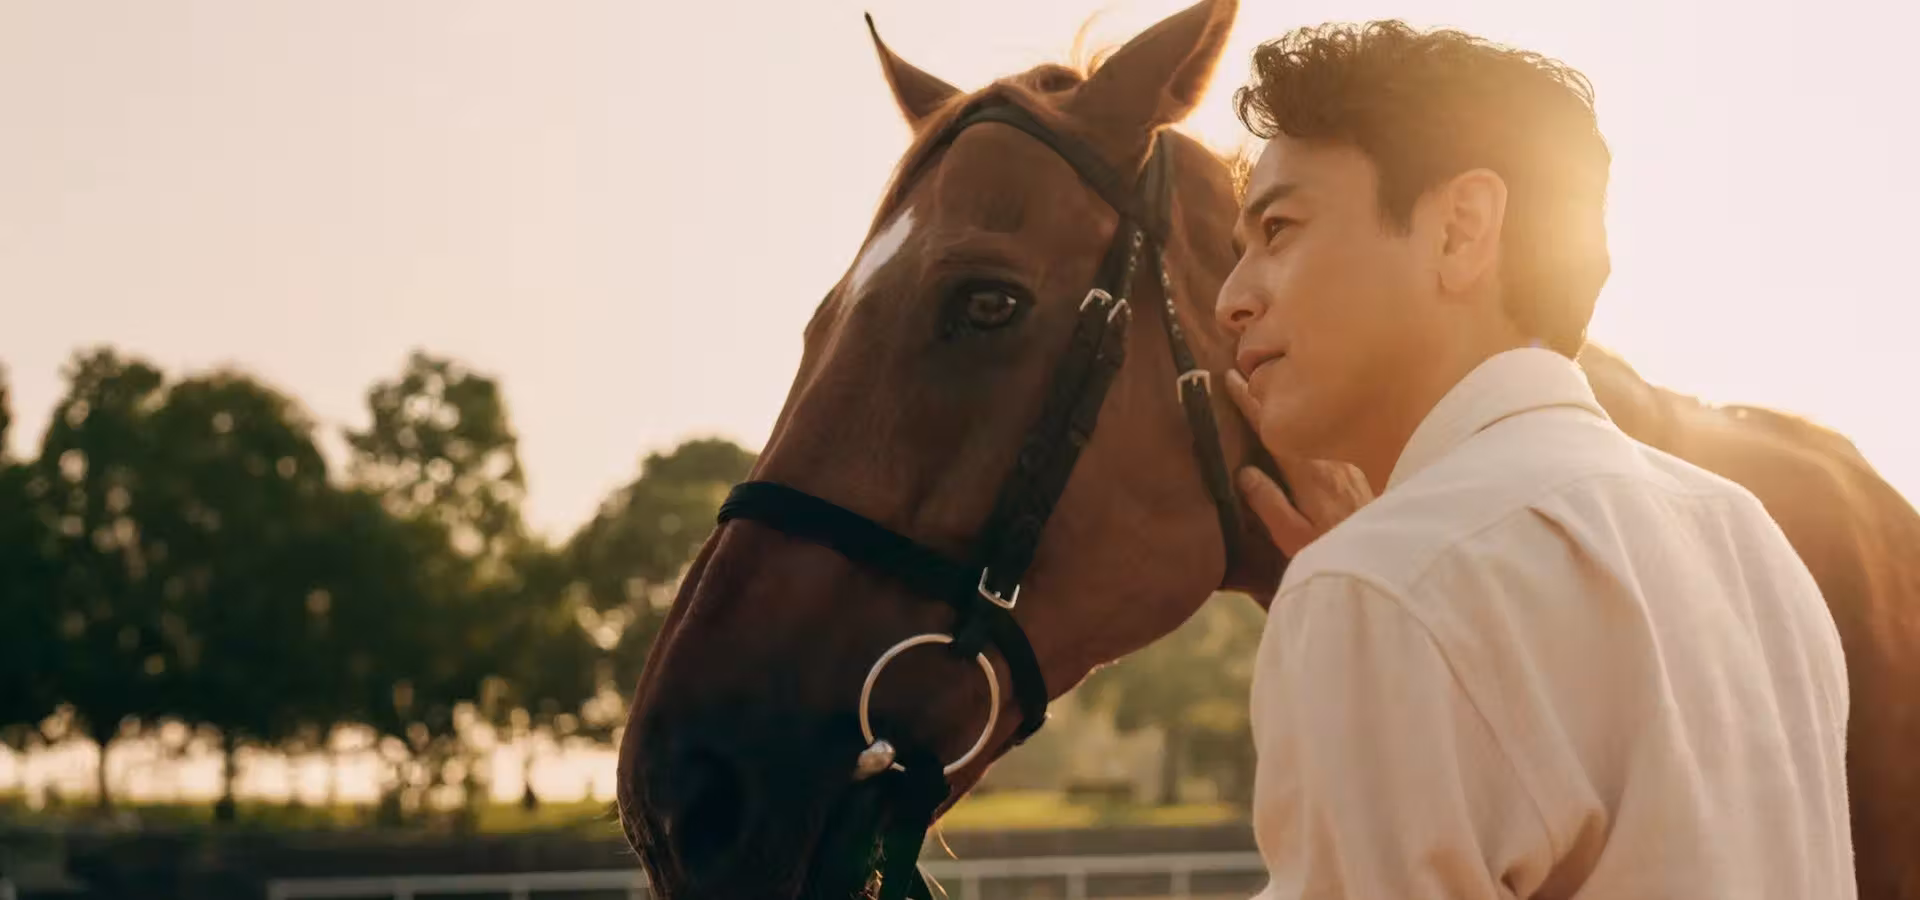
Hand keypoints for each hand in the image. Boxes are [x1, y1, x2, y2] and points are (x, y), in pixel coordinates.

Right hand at [1225, 370, 1374, 557]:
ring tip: (1268, 381)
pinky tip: (1302, 411)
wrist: (1392, 551)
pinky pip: (1325, 427)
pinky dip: (1309, 413)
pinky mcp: (1355, 464)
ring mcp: (1343, 458)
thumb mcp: (1294, 536)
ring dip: (1287, 399)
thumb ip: (1268, 504)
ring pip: (1311, 417)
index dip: (1249, 403)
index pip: (1271, 429)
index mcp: (1307, 473)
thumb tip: (1243, 472)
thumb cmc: (1337, 547)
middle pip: (1292, 413)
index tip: (1231, 379)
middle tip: (1242, 368)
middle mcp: (1326, 457)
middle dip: (1264, 389)